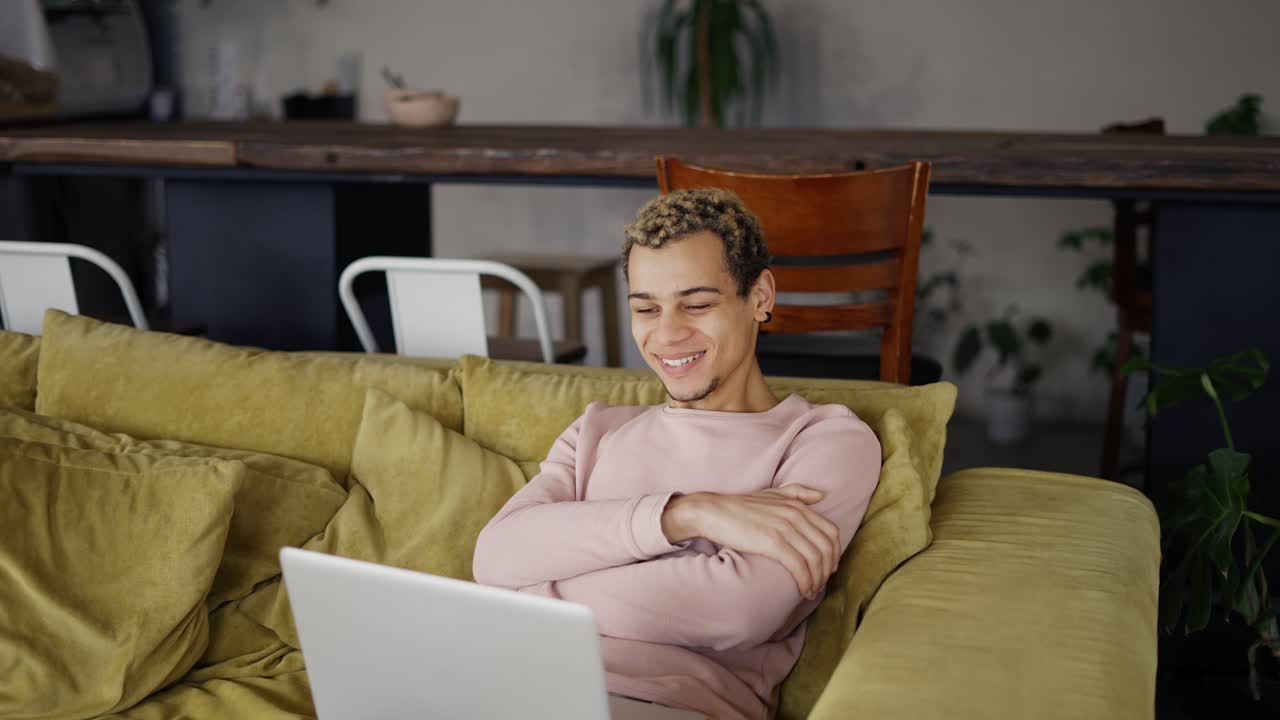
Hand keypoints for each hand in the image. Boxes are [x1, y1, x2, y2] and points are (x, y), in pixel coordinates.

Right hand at [661, 485, 839, 597]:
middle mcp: (795, 515)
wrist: (712, 511)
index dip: (835, 553)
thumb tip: (821, 496)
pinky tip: (803, 591)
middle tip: (821, 583)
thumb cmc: (739, 506)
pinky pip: (800, 566)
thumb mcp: (771, 494)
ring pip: (815, 559)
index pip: (831, 531)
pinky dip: (806, 581)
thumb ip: (797, 493)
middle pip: (827, 547)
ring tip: (811, 591)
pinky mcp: (773, 542)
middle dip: (828, 569)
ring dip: (818, 579)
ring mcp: (785, 528)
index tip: (828, 567)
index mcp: (797, 505)